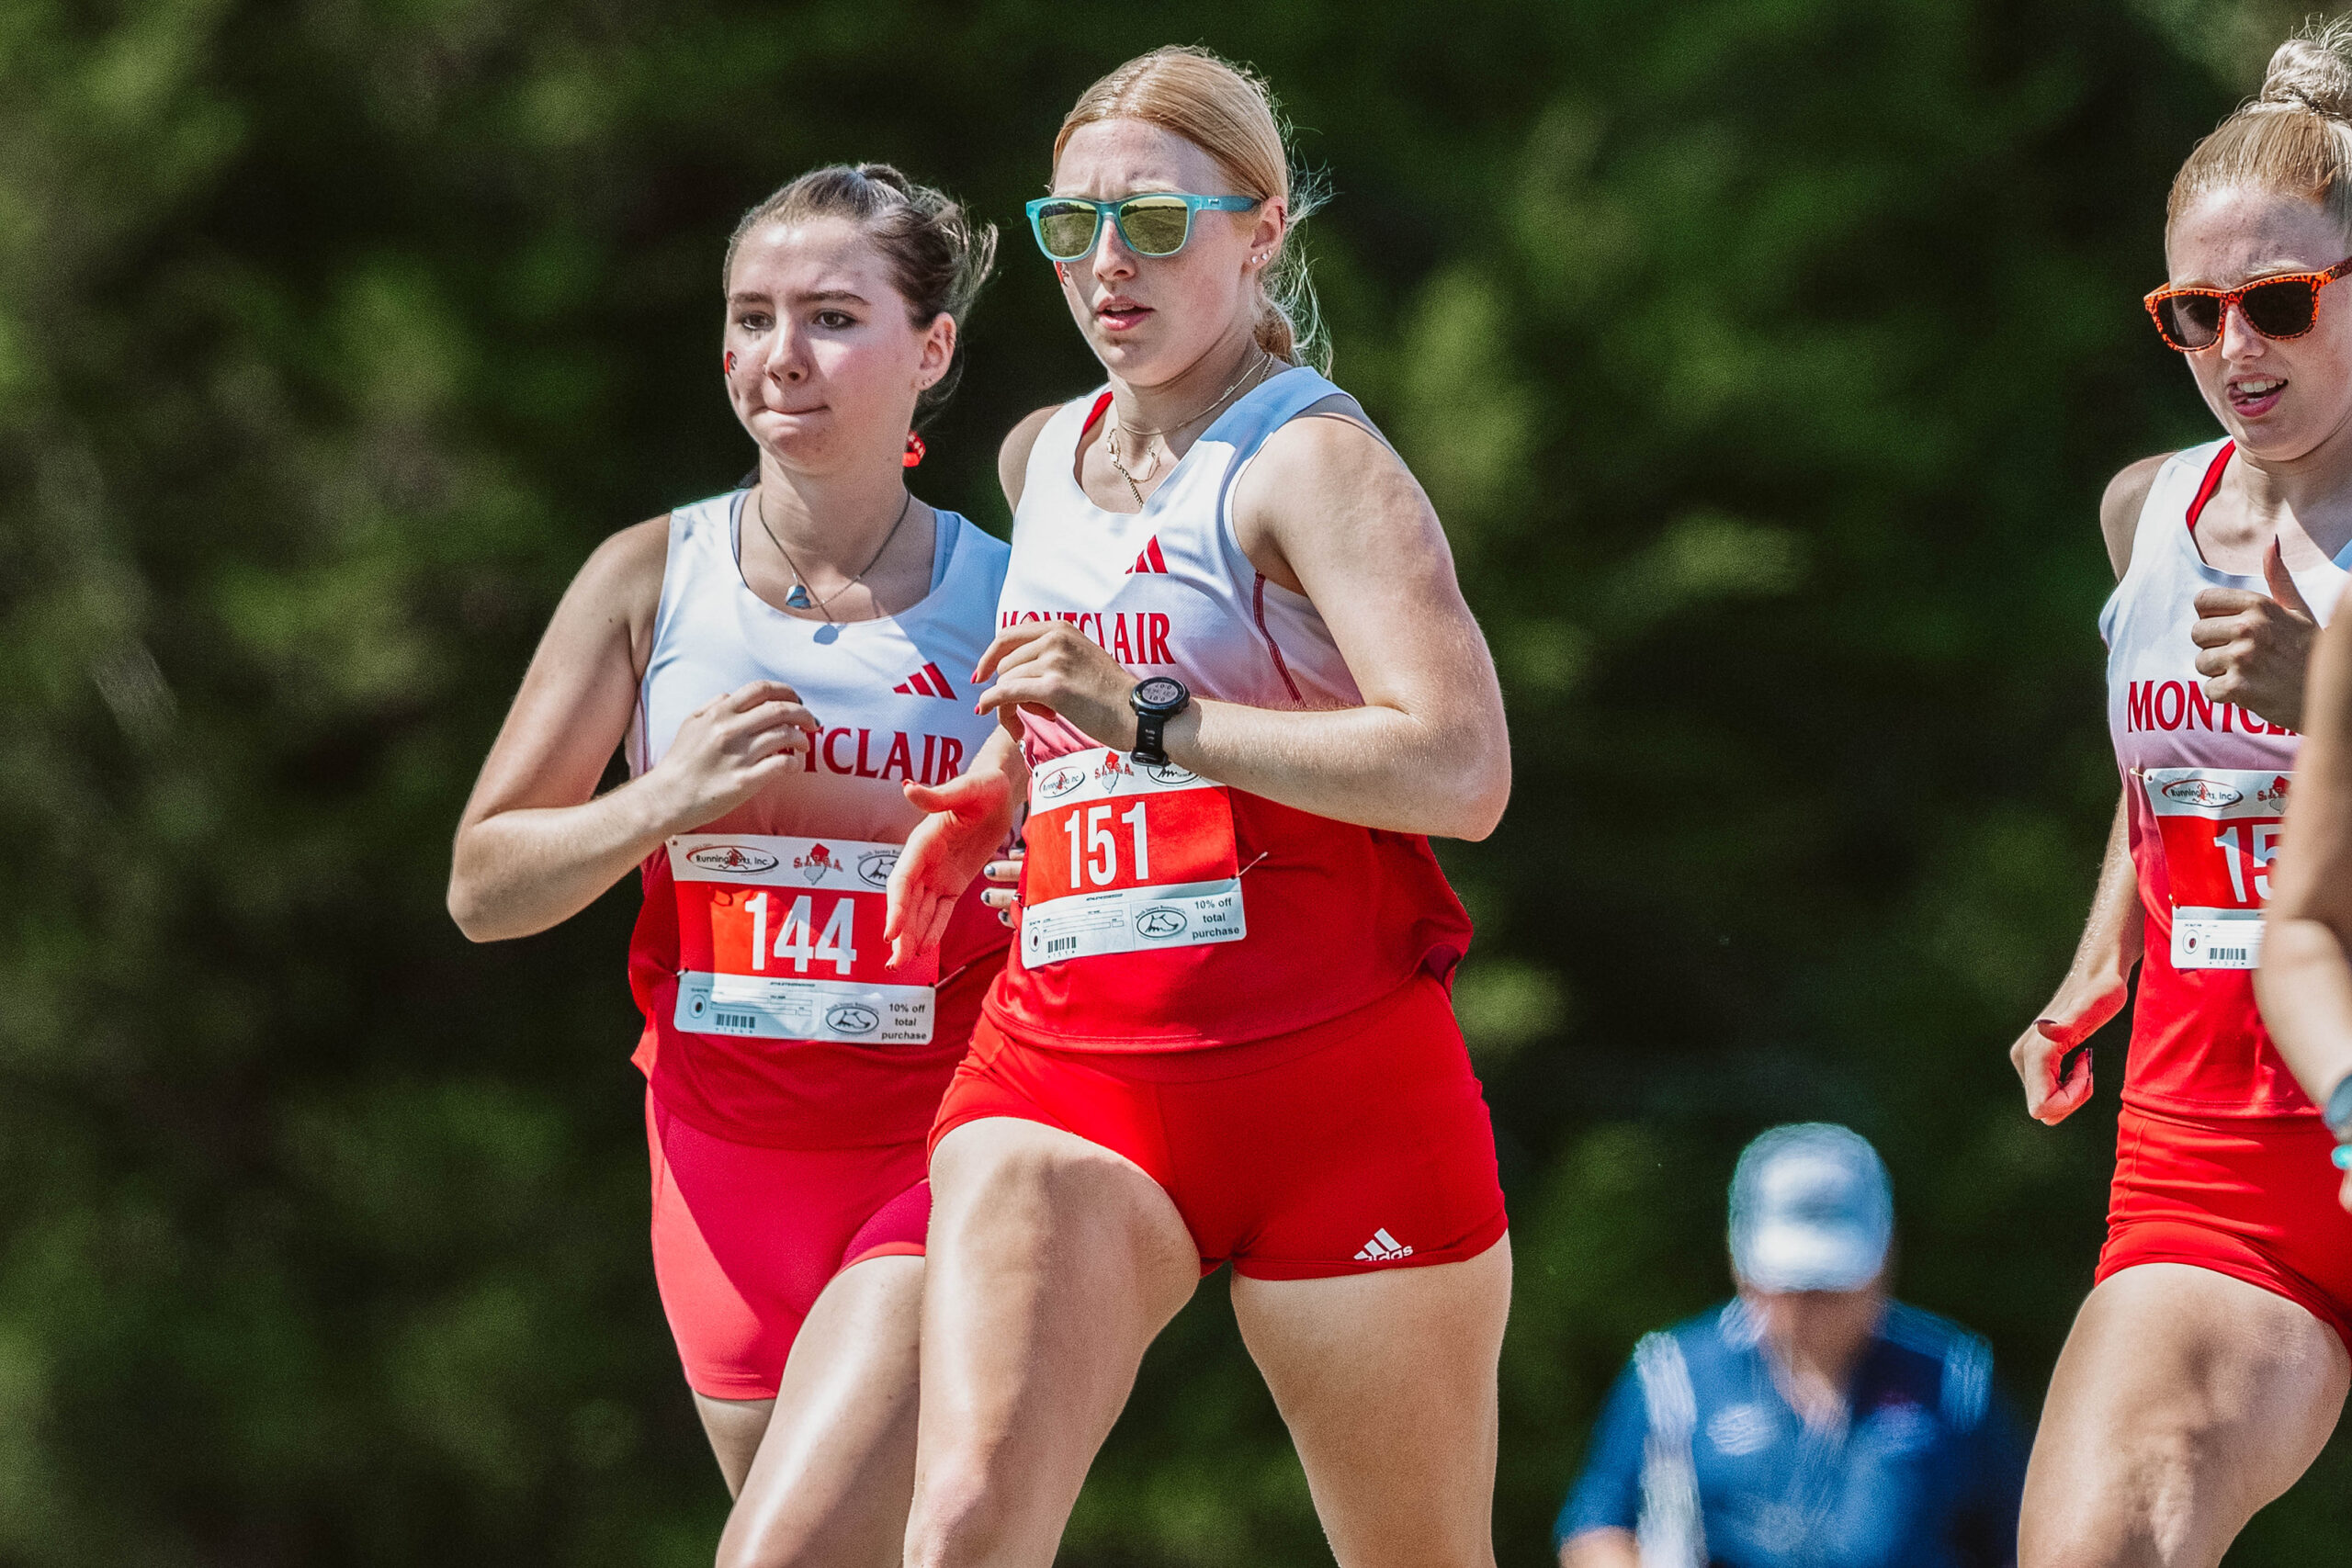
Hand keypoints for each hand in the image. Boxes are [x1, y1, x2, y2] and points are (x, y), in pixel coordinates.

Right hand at [644, 679, 816, 832]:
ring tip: (803, 745)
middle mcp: (731, 730)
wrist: (668, 797)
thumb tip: (731, 696)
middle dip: (804, 714)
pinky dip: (795, 763)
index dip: (786, 691)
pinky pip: (782, 765)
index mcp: (719, 713)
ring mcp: (739, 755)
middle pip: (781, 710)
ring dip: (802, 739)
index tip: (796, 700)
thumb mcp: (690, 723)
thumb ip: (712, 706)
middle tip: (812, 722)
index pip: (761, 690)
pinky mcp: (745, 780)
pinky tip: (794, 765)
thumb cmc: (680, 762)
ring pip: (786, 735)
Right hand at [885, 762, 1017, 968]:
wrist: (999, 791)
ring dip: (911, 937)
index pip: (902, 880)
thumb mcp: (966, 788)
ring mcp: (938, 874)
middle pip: (907, 903)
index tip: (891, 933)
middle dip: (900, 933)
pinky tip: (925, 950)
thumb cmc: (983, 785)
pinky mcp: (954, 882)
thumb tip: (908, 788)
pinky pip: (942, 911)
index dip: (895, 907)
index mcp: (922, 842)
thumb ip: (938, 795)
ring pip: (920, 911)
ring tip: (902, 965)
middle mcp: (925, 861)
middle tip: (894, 963)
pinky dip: (933, 929)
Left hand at [973, 621, 1138, 749]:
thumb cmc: (1112, 693)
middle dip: (1008, 687)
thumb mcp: (1083, 656)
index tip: (981, 674)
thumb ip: (1055, 650)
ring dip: (1013, 704)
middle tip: (1032, 709)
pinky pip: (1006, 694)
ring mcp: (1054, 661)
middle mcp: (1056, 638)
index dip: (990, 655)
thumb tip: (1019, 656)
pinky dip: (991, 703)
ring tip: (1044, 716)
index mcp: (1061, 628)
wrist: (1137, 712)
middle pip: (1006, 663)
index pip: (1009, 635)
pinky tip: (986, 710)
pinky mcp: (1053, 688)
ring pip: (1006, 681)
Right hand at [2010, 971, 2130, 1124]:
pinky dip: (2069, 1085)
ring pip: (2046, 1103)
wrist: (2096, 975)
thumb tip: (2046, 1031)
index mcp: (2034, 1053)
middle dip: (2072, 1098)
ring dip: (2072, 1091)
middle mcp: (2023, 1058)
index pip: (2042, 1107)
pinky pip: (2049, 1092)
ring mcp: (2026, 1059)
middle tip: (2088, 1066)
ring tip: (2085, 1061)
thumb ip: (2068, 1022)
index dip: (2071, 1100)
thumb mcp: (2093, 1007)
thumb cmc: (2102, 992)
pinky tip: (2079, 1059)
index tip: (2087, 1070)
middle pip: (2044, 1109)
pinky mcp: (2034, 1059)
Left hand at [2191, 539, 2317, 731]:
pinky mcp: (2238, 687)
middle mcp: (2249, 627)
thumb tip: (2271, 544)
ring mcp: (2243, 658)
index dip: (2212, 617)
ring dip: (2219, 672)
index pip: (2202, 602)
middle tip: (2244, 655)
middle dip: (2214, 646)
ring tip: (2250, 672)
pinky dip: (2225, 695)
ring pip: (2201, 662)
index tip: (2231, 629)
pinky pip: (2208, 690)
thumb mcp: (2298, 611)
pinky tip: (2250, 691)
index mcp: (2259, 605)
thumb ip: (2279, 580)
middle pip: (2197, 633)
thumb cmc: (2310, 651)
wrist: (2331, 693)